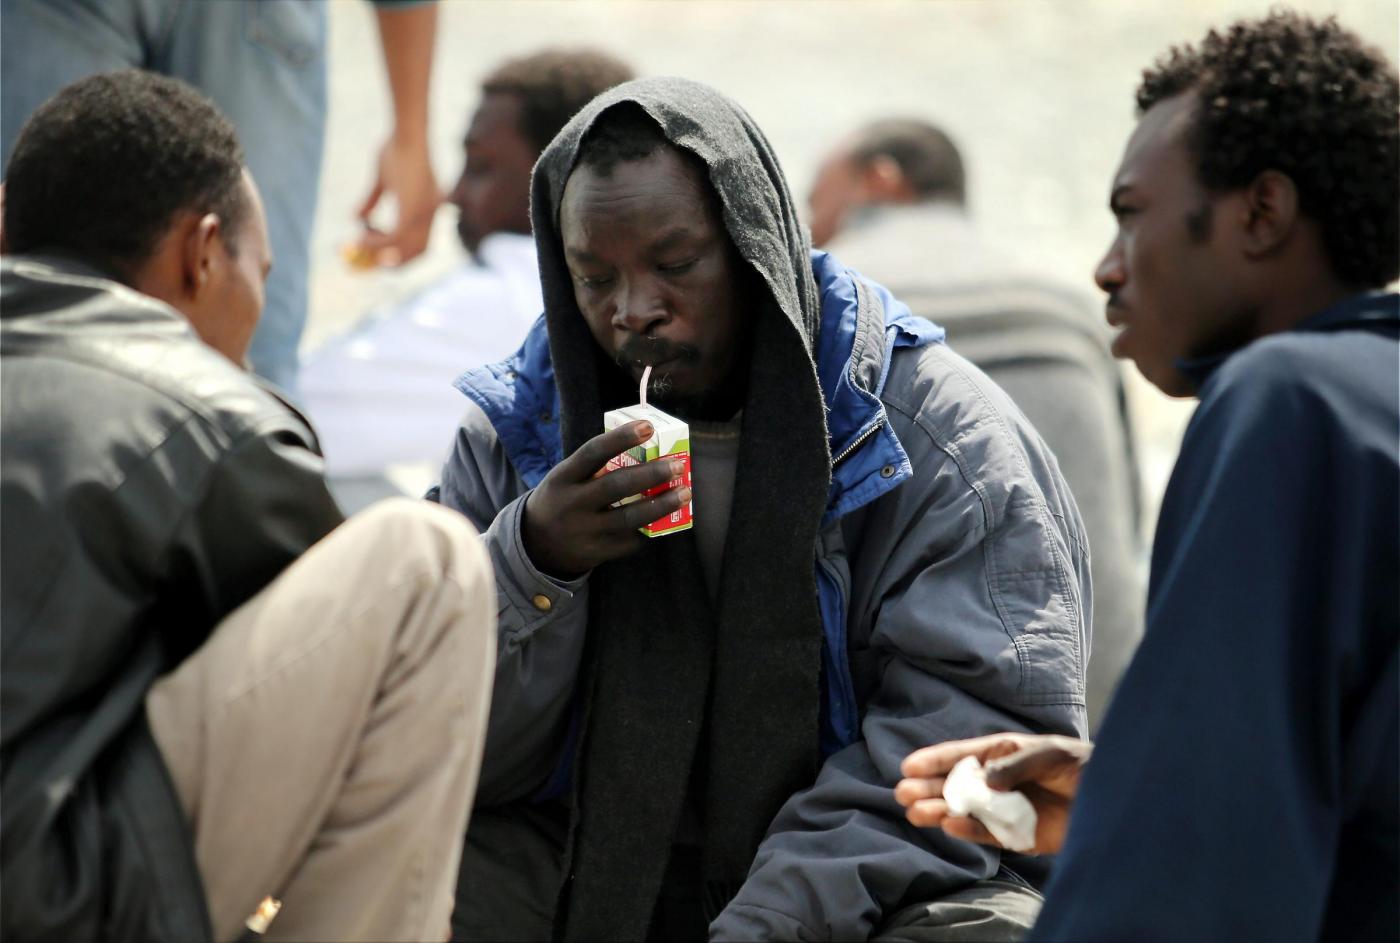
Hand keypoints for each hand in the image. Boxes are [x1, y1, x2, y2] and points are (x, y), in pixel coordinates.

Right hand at [347, 134, 438, 267]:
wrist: (408, 131)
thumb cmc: (396, 146)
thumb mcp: (382, 179)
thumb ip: (372, 201)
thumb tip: (355, 218)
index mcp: (430, 208)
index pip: (422, 245)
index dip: (402, 256)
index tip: (379, 259)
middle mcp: (432, 215)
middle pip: (417, 253)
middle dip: (391, 263)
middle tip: (366, 263)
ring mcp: (425, 214)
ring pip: (404, 249)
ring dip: (379, 253)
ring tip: (355, 245)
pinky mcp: (413, 210)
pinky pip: (394, 238)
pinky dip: (376, 243)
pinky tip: (359, 238)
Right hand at [521, 420, 691, 578]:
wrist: (536, 545)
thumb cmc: (562, 500)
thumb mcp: (566, 479)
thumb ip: (595, 468)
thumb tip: (646, 451)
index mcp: (563, 478)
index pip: (593, 452)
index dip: (621, 438)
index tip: (648, 427)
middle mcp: (572, 504)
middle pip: (616, 486)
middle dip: (651, 475)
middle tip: (677, 466)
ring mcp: (584, 531)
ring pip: (629, 518)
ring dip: (661, 505)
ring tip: (684, 493)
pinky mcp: (596, 553)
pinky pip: (629, 540)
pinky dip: (649, 529)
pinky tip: (663, 520)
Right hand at [895, 733, 1091, 854]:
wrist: (1118, 801)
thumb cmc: (1085, 766)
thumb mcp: (1051, 753)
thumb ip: (1015, 763)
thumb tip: (983, 779)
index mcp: (1004, 753)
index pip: (963, 755)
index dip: (935, 760)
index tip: (908, 766)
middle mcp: (1000, 781)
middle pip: (957, 784)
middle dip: (929, 787)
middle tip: (902, 793)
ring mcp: (1007, 808)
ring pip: (965, 810)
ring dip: (940, 810)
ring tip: (916, 812)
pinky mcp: (1019, 835)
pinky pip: (987, 833)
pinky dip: (968, 831)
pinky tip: (950, 825)